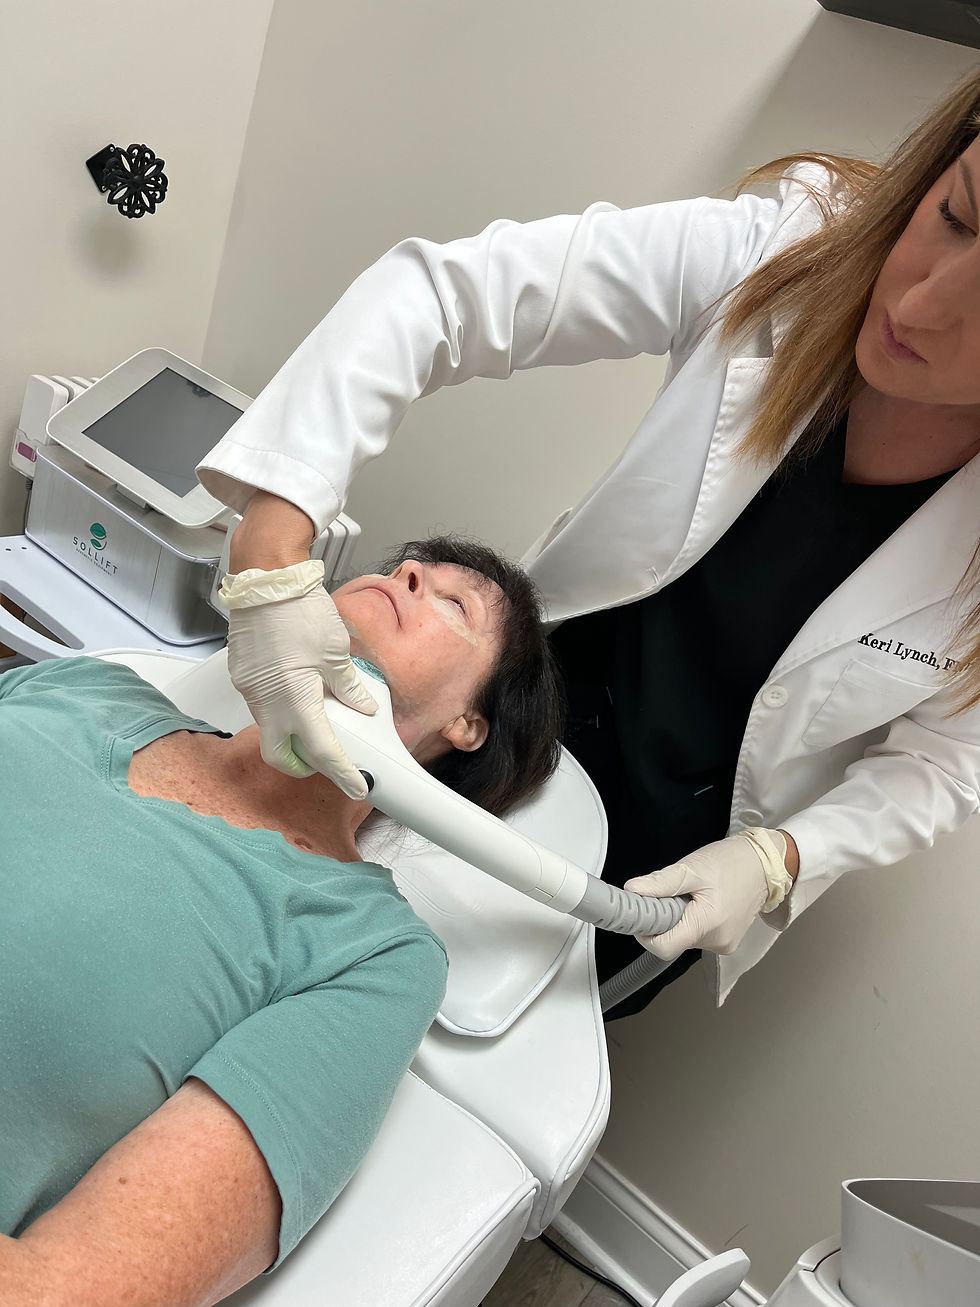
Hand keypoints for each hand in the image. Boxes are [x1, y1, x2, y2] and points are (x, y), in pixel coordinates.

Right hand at [226, 584, 377, 796]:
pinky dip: (280, 708)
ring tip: (317, 717)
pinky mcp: (242, 675)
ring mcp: (250, 689)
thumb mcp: (335, 651)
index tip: (357, 785)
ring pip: (269, 728)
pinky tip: (297, 691)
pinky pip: (261, 704)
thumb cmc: (300, 610)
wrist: (265, 579)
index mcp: (295, 700)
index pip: (321, 751)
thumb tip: (363, 707)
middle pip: (279, 755)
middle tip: (325, 759)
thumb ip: (348, 686)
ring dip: (291, 733)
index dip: (341, 772)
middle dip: (301, 765)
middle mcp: (267, 702)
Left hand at [624, 828, 789, 961]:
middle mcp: (717, 942)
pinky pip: (698, 934)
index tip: (646, 912)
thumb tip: (634, 890)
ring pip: (685, 937)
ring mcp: (723, 944)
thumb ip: (661, 882)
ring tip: (696, 894)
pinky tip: (705, 901)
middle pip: (673, 940)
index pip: (663, 948)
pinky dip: (694, 919)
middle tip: (677, 892)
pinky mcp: (726, 941)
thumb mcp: (693, 867)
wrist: (766, 864)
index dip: (647, 931)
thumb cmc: (734, 863)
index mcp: (707, 925)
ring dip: (681, 916)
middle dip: (667, 917)